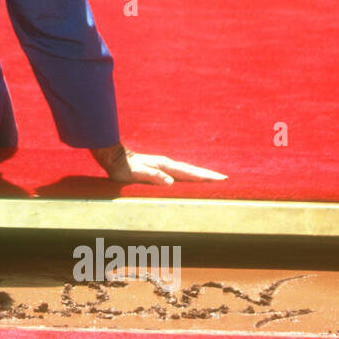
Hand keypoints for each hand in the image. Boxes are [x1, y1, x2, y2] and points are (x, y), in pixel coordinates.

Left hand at [91, 143, 226, 185]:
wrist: (114, 157)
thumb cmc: (123, 168)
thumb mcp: (136, 174)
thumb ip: (152, 176)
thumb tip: (170, 182)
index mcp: (164, 166)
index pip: (189, 173)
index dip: (204, 177)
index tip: (221, 179)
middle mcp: (166, 164)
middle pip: (192, 169)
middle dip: (208, 174)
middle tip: (225, 178)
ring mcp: (163, 164)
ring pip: (187, 169)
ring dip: (200, 173)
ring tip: (213, 177)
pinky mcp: (160, 166)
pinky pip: (179, 171)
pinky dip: (189, 173)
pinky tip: (191, 176)